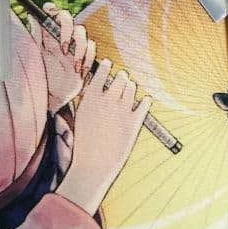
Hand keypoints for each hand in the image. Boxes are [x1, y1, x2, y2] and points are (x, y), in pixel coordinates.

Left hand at [39, 2, 94, 112]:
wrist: (53, 96)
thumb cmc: (43, 76)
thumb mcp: (37, 56)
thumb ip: (36, 36)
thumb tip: (31, 16)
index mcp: (50, 35)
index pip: (54, 15)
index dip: (53, 9)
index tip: (49, 10)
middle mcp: (63, 37)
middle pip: (70, 20)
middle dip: (68, 31)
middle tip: (63, 48)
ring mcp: (74, 47)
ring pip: (83, 34)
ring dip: (80, 49)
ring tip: (74, 65)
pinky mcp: (84, 57)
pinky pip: (91, 50)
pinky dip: (88, 59)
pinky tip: (80, 70)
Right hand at [56, 59, 151, 215]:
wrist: (94, 165)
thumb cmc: (85, 143)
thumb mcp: (82, 117)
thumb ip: (91, 100)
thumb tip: (101, 86)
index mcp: (91, 98)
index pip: (102, 72)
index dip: (106, 66)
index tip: (108, 63)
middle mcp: (107, 101)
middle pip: (121, 78)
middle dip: (122, 78)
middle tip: (122, 78)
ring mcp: (122, 111)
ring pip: (132, 88)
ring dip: (131, 88)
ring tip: (129, 90)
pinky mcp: (134, 123)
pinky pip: (145, 104)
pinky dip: (146, 100)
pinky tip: (146, 100)